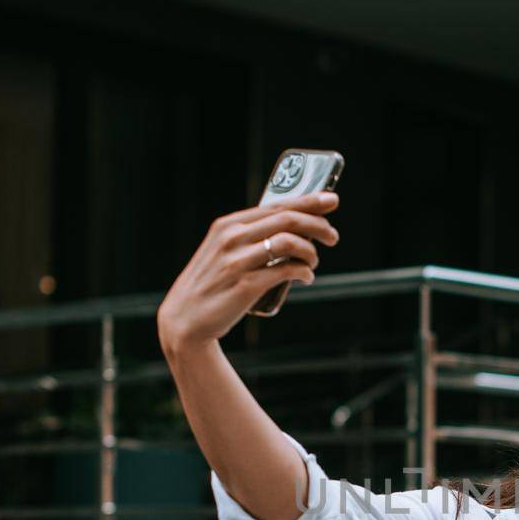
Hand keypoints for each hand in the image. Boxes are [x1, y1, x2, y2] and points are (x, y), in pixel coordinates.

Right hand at [157, 190, 339, 350]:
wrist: (186, 319)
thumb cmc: (212, 285)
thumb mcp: (223, 251)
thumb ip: (249, 238)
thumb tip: (292, 230)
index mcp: (228, 225)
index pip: (276, 205)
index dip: (308, 201)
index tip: (331, 199)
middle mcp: (232, 238)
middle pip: (287, 219)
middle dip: (318, 225)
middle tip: (333, 236)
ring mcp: (238, 261)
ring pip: (289, 242)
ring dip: (311, 251)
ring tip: (314, 262)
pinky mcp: (246, 285)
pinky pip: (286, 270)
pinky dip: (304, 272)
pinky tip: (307, 277)